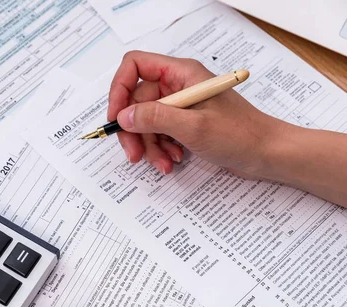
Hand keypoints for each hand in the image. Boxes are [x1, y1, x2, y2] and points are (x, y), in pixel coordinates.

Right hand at [107, 51, 287, 177]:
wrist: (267, 153)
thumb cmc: (240, 135)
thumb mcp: (193, 127)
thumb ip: (155, 119)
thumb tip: (124, 116)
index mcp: (181, 73)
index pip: (135, 66)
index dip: (120, 89)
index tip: (116, 117)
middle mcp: (178, 85)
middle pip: (136, 101)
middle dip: (134, 130)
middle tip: (134, 154)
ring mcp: (181, 105)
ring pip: (146, 121)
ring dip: (149, 145)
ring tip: (163, 163)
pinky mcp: (184, 123)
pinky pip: (159, 133)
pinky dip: (161, 149)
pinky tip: (173, 160)